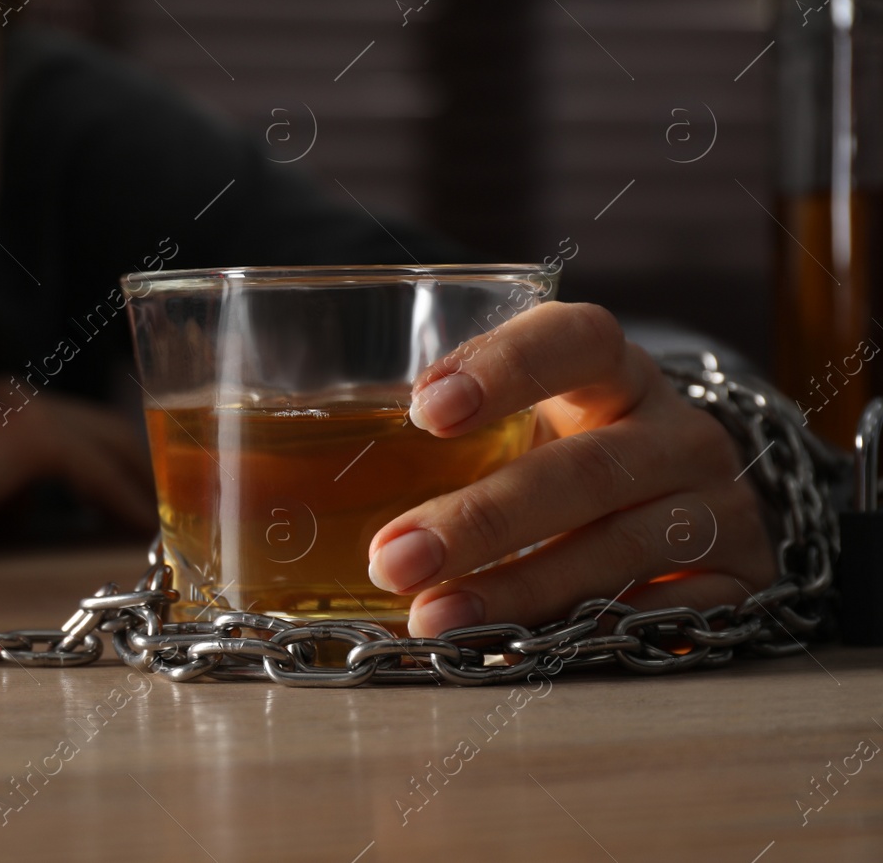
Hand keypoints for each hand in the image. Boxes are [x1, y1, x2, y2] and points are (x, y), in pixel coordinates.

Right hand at [0, 375, 158, 548]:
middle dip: (150, 465)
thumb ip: (1, 490)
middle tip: (181, 507)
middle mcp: (15, 393)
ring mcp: (24, 409)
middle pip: (109, 427)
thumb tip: (36, 514)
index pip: (79, 425)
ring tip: (175, 522)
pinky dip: (125, 505)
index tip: (148, 492)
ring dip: (148, 485)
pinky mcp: (30, 440)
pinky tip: (143, 533)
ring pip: (114, 446)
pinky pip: (98, 476)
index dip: (121, 457)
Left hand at [365, 301, 779, 636]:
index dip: (505, 368)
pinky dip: (583, 632)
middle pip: (586, 468)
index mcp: (613, 370)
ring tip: (430, 620)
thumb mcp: (515, 425)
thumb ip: (426, 437)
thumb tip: (255, 482)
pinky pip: (662, 615)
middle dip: (481, 520)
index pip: (576, 339)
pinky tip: (512, 653)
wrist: (685, 510)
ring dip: (518, 591)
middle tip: (393, 557)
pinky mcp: (738, 581)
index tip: (423, 411)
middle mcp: (675, 431)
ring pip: (619, 549)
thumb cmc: (563, 455)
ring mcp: (717, 506)